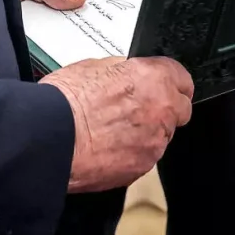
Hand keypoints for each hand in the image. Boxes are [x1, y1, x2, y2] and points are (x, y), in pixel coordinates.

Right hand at [45, 56, 195, 192]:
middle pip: (179, 109)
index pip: (182, 78)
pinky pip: (144, 158)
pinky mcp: (141, 168)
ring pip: (162, 136)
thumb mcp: (94, 66)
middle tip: (139, 108)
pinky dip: (131, 153)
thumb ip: (122, 70)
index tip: (163, 85)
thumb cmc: (66, 102)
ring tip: (114, 130)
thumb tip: (126, 73)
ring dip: (147, 132)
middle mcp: (161, 111)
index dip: (170, 81)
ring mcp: (154, 143)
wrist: (52, 139)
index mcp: (154, 79)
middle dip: (164, 108)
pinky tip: (108, 147)